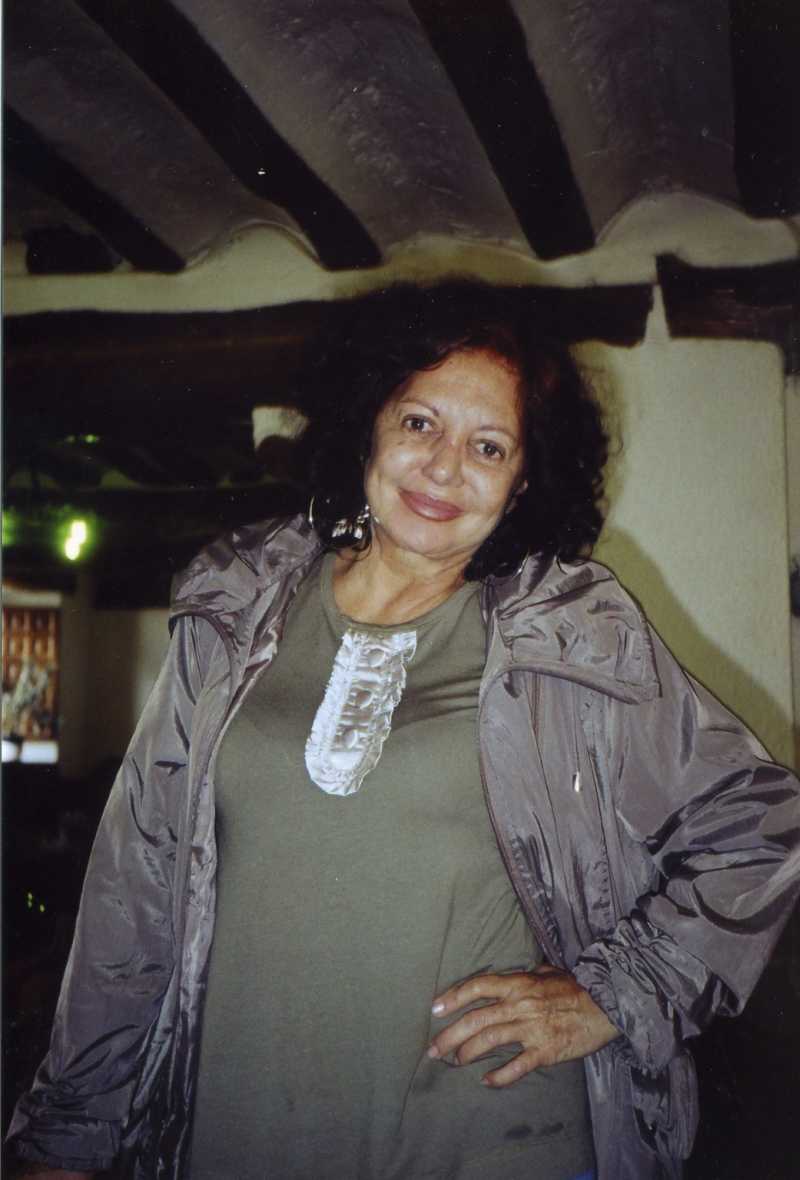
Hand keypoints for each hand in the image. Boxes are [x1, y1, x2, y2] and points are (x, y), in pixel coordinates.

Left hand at [427, 964, 618, 1086]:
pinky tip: (486, 1082)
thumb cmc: (578, 987)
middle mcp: (520, 1005)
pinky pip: (517, 1066)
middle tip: (433, 1049)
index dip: (453, 996)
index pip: (478, 986)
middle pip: (476, 1018)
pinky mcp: (546, 1050)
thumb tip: (518, 971)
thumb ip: (529, 973)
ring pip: (490, 1040)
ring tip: (454, 1061)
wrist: (608, 1005)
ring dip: (468, 1053)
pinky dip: (500, 1076)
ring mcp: (532, 1028)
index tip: (435, 1008)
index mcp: (519, 983)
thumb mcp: (550, 972)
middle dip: (450, 1034)